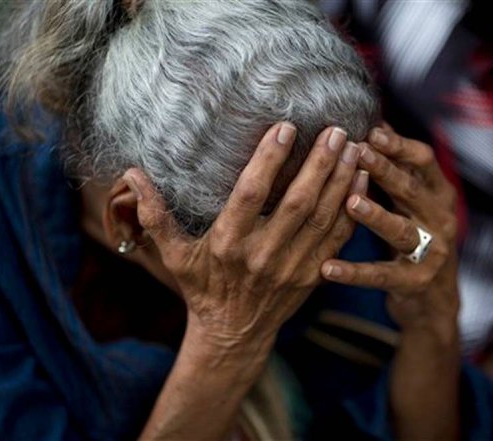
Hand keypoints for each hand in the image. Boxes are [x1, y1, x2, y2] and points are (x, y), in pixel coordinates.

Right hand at [124, 122, 366, 350]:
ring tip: (353, 145)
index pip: (251, 194)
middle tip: (335, 129)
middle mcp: (263, 254)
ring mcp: (293, 267)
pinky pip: (339, 238)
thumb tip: (131, 173)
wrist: (234, 333)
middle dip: (319, 164)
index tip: (285, 127)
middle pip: (297, 203)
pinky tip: (361, 178)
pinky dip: (352, 208)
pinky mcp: (312, 274)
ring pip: (324, 217)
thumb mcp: (174, 255)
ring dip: (341, 180)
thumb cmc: (202, 288)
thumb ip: (155, 215)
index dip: (269, 160)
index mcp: (228, 244)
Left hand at [318, 124, 460, 439]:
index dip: (399, 145)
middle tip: (359, 153)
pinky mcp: (415, 282)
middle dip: (385, 171)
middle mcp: (440, 219)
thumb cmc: (414, 237)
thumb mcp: (410, 202)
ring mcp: (431, 252)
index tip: (373, 131)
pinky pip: (381, 275)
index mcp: (438, 193)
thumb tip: (372, 126)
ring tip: (350, 203)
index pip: (423, 160)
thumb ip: (395, 170)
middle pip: (412, 190)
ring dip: (376, 215)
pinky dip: (354, 272)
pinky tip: (328, 267)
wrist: (435, 299)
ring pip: (401, 230)